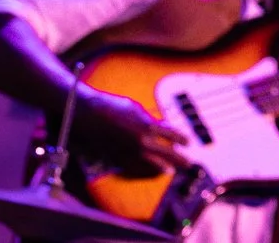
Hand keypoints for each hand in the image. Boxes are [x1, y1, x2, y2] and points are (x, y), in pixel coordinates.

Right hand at [71, 87, 189, 176]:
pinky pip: (140, 169)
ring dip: (165, 167)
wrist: (90, 115)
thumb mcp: (136, 108)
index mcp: (148, 126)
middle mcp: (143, 141)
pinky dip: (148, 170)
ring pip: (155, 165)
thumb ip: (149, 119)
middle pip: (168, 154)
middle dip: (180, 159)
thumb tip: (160, 126)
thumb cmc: (112, 107)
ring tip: (172, 170)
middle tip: (188, 162)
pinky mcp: (123, 159)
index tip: (187, 142)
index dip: (182, 139)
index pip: (172, 135)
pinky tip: (152, 171)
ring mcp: (133, 153)